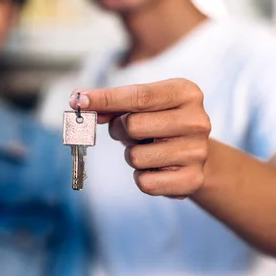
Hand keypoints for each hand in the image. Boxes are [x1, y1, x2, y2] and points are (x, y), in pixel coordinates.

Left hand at [69, 78, 210, 197]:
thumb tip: (78, 101)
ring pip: (135, 157)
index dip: (105, 98)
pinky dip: (141, 177)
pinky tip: (155, 169)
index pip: (139, 96)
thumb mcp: (140, 107)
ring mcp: (197, 152)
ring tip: (148, 150)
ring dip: (131, 155)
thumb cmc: (159, 123)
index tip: (79, 100)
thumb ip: (111, 104)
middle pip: (133, 125)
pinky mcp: (192, 180)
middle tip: (130, 133)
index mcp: (186, 93)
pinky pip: (145, 182)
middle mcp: (197, 121)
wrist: (194, 153)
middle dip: (120, 130)